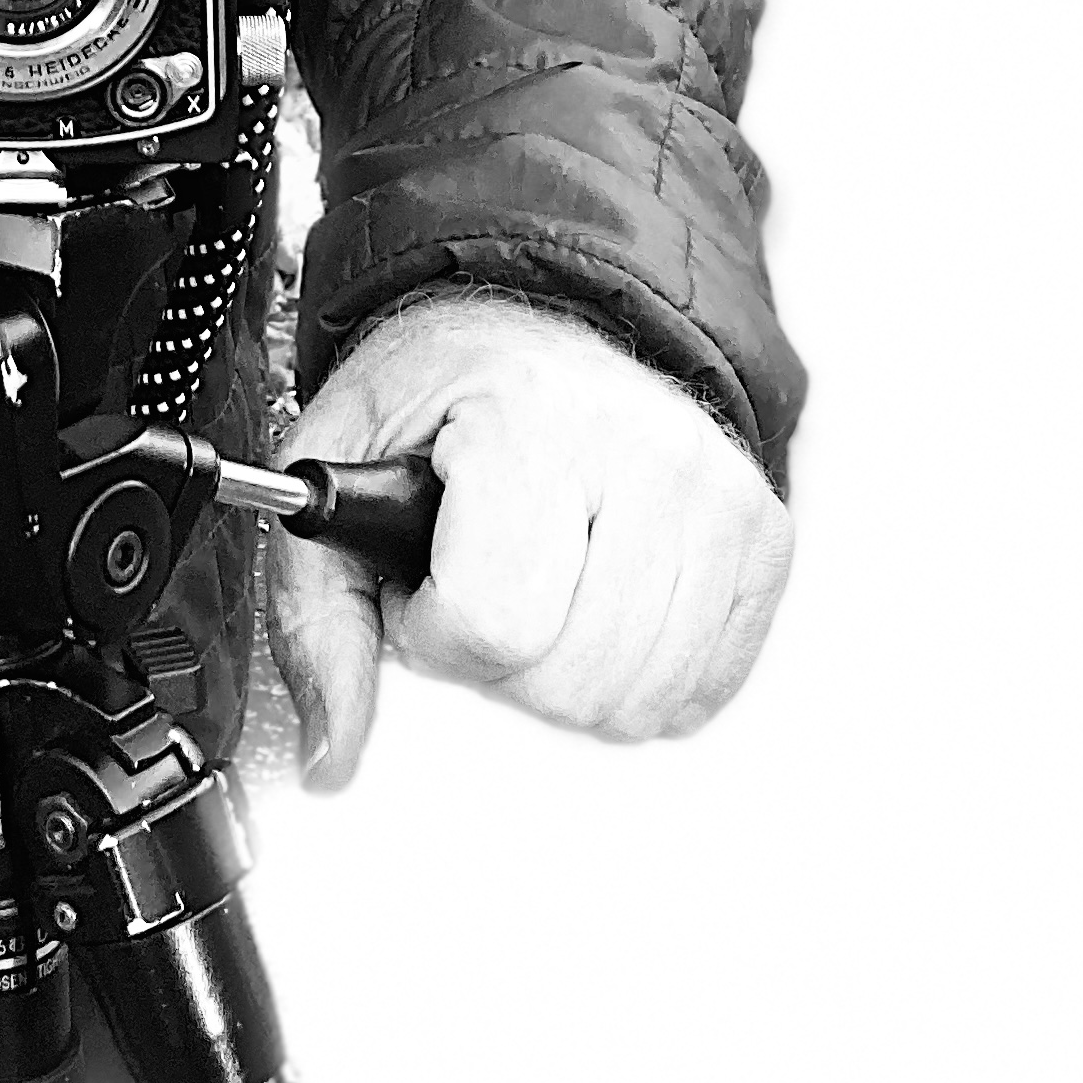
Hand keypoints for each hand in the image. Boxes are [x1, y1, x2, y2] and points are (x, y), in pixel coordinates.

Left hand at [267, 297, 791, 788]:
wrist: (545, 321)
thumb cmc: (441, 390)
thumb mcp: (336, 465)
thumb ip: (318, 619)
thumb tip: (333, 761)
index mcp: (527, 419)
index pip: (492, 623)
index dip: (432, 632)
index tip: (420, 584)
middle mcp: (643, 450)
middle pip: (569, 682)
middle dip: (495, 661)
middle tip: (475, 581)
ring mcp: (718, 495)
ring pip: (637, 704)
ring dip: (564, 676)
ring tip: (535, 586)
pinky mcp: (764, 537)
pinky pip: (702, 690)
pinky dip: (637, 676)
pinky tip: (596, 604)